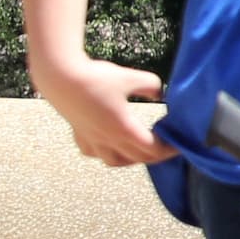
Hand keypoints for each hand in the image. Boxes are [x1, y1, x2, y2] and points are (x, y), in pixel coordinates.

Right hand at [32, 54, 166, 166]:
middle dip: (156, 155)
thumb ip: (152, 86)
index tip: (179, 145)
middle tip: (167, 148)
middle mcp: (108, 140)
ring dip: (131, 160)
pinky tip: (109, 145)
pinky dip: (105, 153)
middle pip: (138, 159)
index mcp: (125, 129)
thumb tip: (159, 94)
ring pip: (114, 161)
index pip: (153, 149)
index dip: (169, 149)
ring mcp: (92, 139)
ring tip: (140, 151)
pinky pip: (93, 153)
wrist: (60, 76)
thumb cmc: (96, 77)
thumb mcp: (132, 77)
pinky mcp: (79, 134)